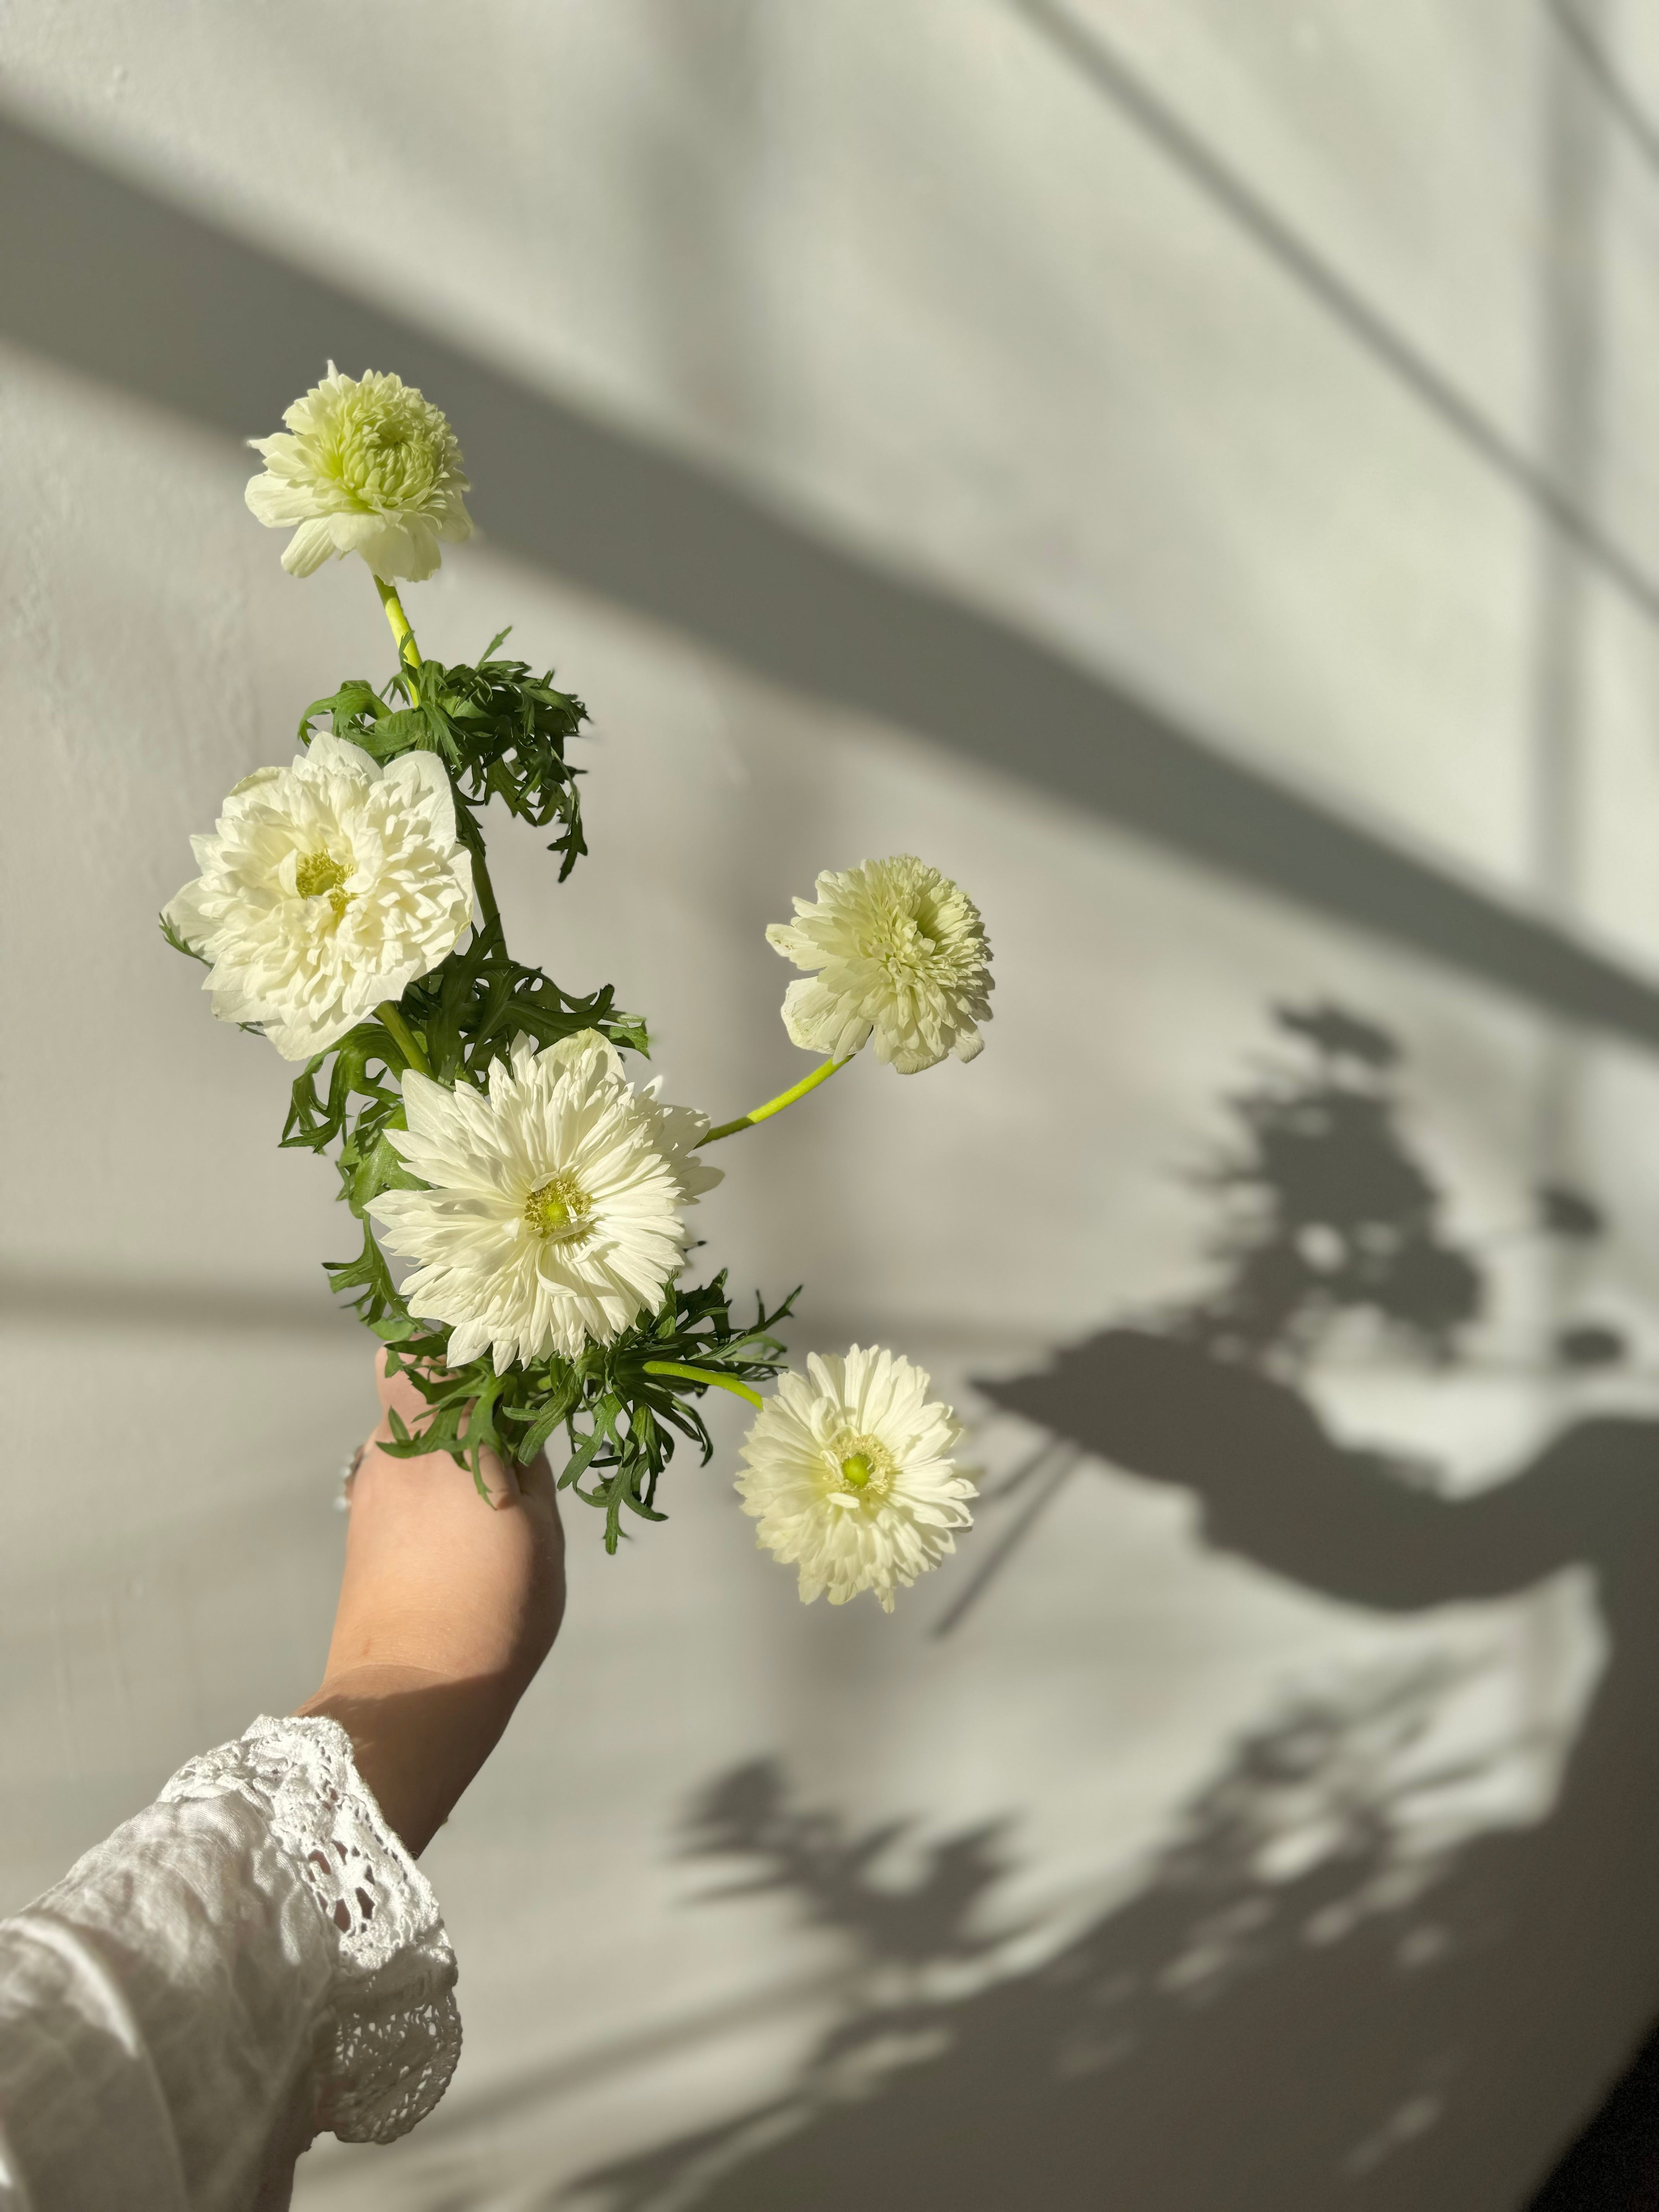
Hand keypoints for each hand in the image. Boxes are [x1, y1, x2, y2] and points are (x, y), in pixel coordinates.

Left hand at [297, 1352, 565, 1854]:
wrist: (414, 1696)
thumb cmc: (496, 1612)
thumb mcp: (542, 1533)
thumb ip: (529, 1463)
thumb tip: (519, 1422)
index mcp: (449, 1441)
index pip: (427, 1348)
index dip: (462, 1342)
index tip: (508, 1358)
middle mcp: (397, 1449)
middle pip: (409, 1376)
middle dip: (454, 1383)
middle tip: (505, 1417)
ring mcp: (371, 1485)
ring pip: (403, 1423)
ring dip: (441, 1431)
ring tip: (488, 1477)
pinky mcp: (360, 1521)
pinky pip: (396, 1467)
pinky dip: (426, 1471)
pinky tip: (459, 1516)